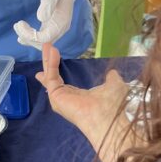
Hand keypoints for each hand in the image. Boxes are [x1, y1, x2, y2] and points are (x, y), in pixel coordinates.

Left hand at [13, 0, 85, 48]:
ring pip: (42, 42)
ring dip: (29, 38)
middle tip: (17, 25)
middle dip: (28, 37)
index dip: (31, 35)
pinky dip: (32, 38)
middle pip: (43, 43)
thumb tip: (41, 18)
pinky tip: (22, 37)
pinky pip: (43, 37)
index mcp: (61, 21)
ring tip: (17, 27)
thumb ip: (48, 3)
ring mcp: (57, 27)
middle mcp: (61, 27)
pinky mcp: (53, 24)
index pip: (45, 38)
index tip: (20, 23)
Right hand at [36, 43, 130, 161]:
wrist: (108, 117)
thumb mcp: (114, 85)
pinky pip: (51, 77)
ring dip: (48, 60)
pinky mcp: (55, 96)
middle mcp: (66, 97)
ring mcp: (59, 98)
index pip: (63, 82)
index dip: (57, 71)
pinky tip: (53, 51)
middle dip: (49, 62)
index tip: (52, 60)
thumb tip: (112, 73)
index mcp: (78, 96)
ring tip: (47, 45)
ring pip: (50, 76)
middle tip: (46, 47)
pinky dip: (51, 63)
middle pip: (53, 77)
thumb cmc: (111, 105)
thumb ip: (111, 78)